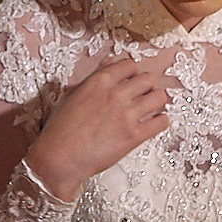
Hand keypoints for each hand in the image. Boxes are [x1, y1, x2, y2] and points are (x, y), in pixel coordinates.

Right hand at [24, 56, 167, 201]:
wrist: (60, 157)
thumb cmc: (61, 127)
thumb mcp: (73, 94)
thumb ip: (94, 77)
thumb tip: (109, 63)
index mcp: (100, 81)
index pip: (129, 65)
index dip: (131, 72)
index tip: (130, 79)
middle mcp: (116, 94)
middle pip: (148, 79)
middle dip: (146, 85)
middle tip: (142, 94)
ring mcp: (127, 115)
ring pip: (159, 97)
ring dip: (156, 100)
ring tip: (150, 107)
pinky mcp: (134, 136)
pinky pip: (161, 122)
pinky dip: (161, 120)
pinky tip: (154, 122)